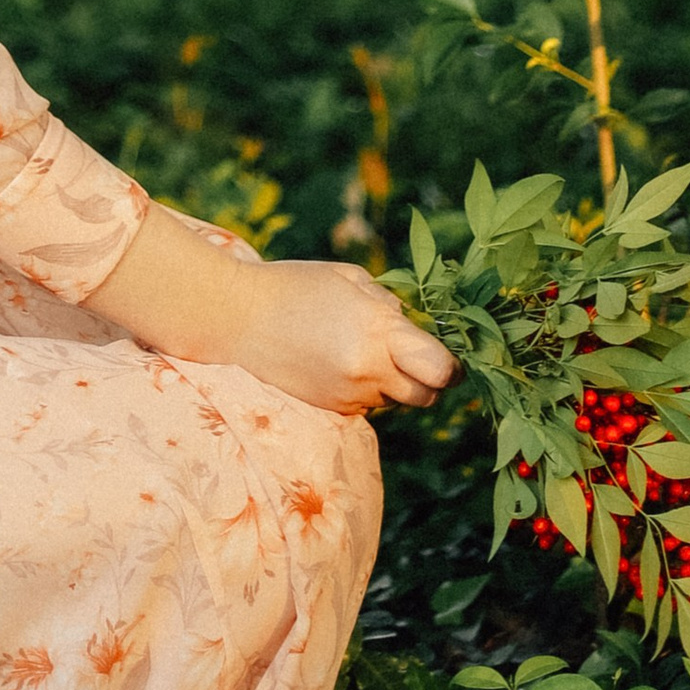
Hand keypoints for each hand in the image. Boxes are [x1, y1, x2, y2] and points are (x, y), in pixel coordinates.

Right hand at [226, 258, 458, 419]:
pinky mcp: (331, 409)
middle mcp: (366, 373)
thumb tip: (414, 331)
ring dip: (394, 382)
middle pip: (427, 396)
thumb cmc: (295, 286)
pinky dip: (366, 388)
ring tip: (361, 348)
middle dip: (429, 379)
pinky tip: (338, 361)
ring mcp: (348, 396)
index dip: (453, 367)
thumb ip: (390, 307)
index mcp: (377, 334)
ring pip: (396, 401)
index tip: (449, 356)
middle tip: (412, 354)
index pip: (441, 371)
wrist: (237, 318)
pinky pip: (367, 405)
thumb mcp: (351, 280)